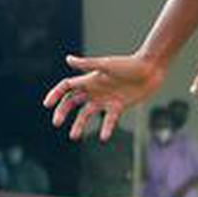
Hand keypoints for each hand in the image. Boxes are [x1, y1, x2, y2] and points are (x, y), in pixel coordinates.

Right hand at [43, 52, 164, 141]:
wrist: (150, 70)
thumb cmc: (129, 64)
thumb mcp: (107, 65)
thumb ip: (87, 64)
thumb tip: (68, 59)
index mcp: (89, 79)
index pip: (66, 87)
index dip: (56, 94)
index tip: (47, 105)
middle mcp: (95, 90)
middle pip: (72, 102)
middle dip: (63, 112)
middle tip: (56, 123)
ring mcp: (106, 99)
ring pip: (87, 114)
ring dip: (79, 125)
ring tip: (73, 136)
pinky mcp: (119, 106)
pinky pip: (109, 120)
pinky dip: (105, 128)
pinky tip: (103, 137)